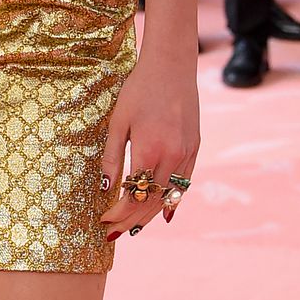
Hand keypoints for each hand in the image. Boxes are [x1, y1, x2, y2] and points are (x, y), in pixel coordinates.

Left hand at [98, 52, 199, 239]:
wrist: (171, 66)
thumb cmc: (139, 89)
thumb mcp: (118, 121)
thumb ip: (112, 156)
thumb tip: (106, 188)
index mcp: (150, 151)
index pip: (134, 196)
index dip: (119, 213)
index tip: (104, 221)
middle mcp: (172, 157)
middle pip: (152, 203)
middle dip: (132, 221)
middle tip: (114, 232)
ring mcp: (187, 154)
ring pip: (170, 196)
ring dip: (151, 215)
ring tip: (133, 227)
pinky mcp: (195, 149)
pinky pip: (183, 183)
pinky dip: (171, 200)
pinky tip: (163, 211)